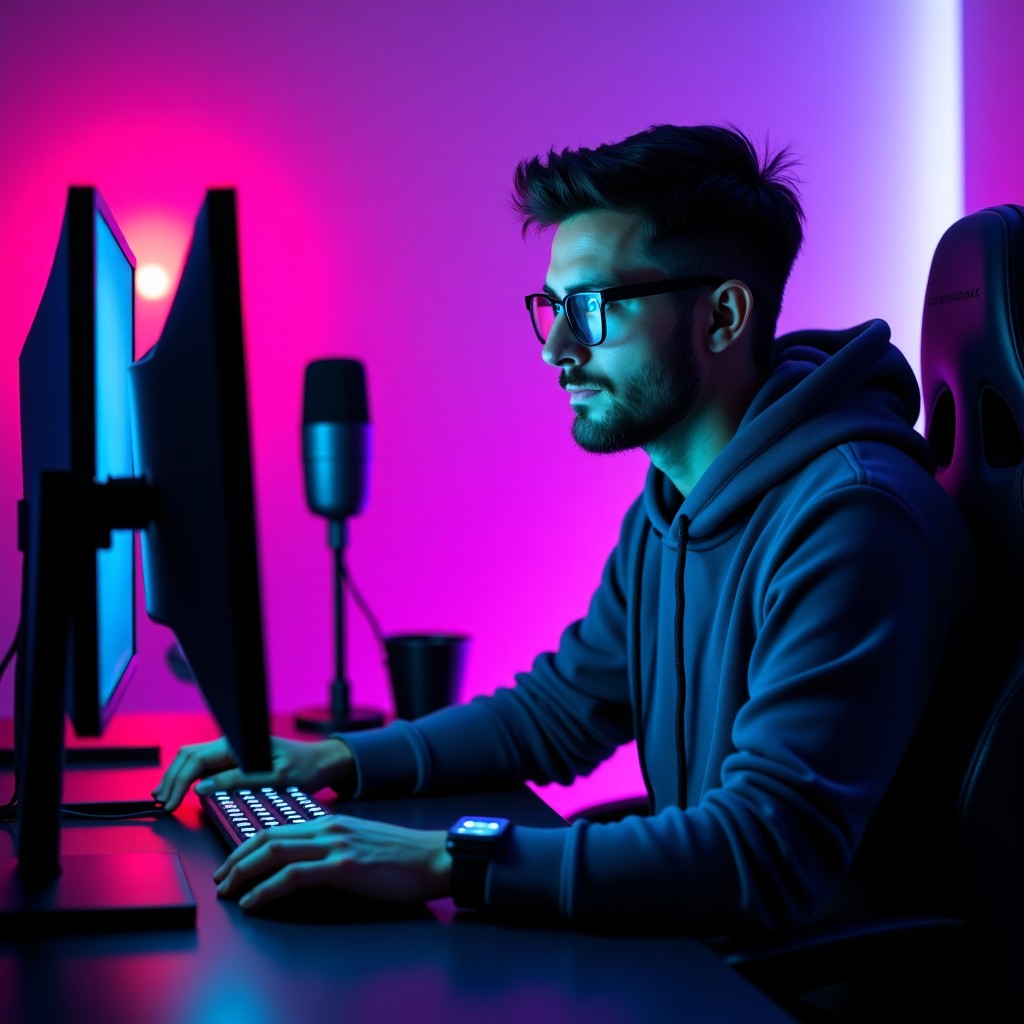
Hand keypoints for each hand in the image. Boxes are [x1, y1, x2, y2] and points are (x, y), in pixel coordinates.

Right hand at [152, 735, 354, 811]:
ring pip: (193, 760)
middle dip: (171, 779)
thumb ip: (237, 781)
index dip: (178, 781)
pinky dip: (188, 778)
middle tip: (161, 803)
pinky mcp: (236, 759)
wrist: (321, 762)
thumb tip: (203, 787)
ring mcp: (232, 751)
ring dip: (176, 777)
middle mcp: (232, 744)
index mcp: (238, 744)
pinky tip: (180, 789)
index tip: (170, 802)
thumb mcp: (273, 779)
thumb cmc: (304, 767)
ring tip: (163, 797)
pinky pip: (205, 766)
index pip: (195, 759)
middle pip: (189, 757)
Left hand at [213, 815, 451, 909]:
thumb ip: (332, 850)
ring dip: (244, 872)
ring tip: (229, 891)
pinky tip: (255, 901)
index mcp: (331, 822)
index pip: (277, 828)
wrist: (434, 856)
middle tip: (220, 879)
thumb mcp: (360, 845)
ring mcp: (335, 845)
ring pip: (275, 852)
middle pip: (268, 836)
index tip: (231, 862)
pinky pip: (294, 876)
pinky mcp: (344, 866)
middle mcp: (328, 828)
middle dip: (236, 858)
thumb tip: (305, 868)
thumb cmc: (402, 856)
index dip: (248, 845)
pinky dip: (268, 889)